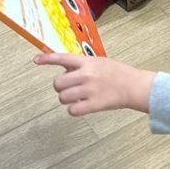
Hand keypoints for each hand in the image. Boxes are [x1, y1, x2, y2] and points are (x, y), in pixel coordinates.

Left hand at [35, 51, 155, 115]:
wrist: (134, 86)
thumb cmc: (117, 73)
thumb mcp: (99, 62)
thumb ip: (82, 65)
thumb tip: (65, 71)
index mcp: (87, 62)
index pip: (62, 58)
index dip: (47, 59)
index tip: (36, 60)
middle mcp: (86, 74)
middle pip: (58, 83)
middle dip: (61, 87)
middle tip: (70, 88)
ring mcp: (89, 90)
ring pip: (63, 98)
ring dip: (67, 99)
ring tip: (78, 97)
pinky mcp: (94, 104)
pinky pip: (72, 110)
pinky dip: (74, 110)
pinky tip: (82, 106)